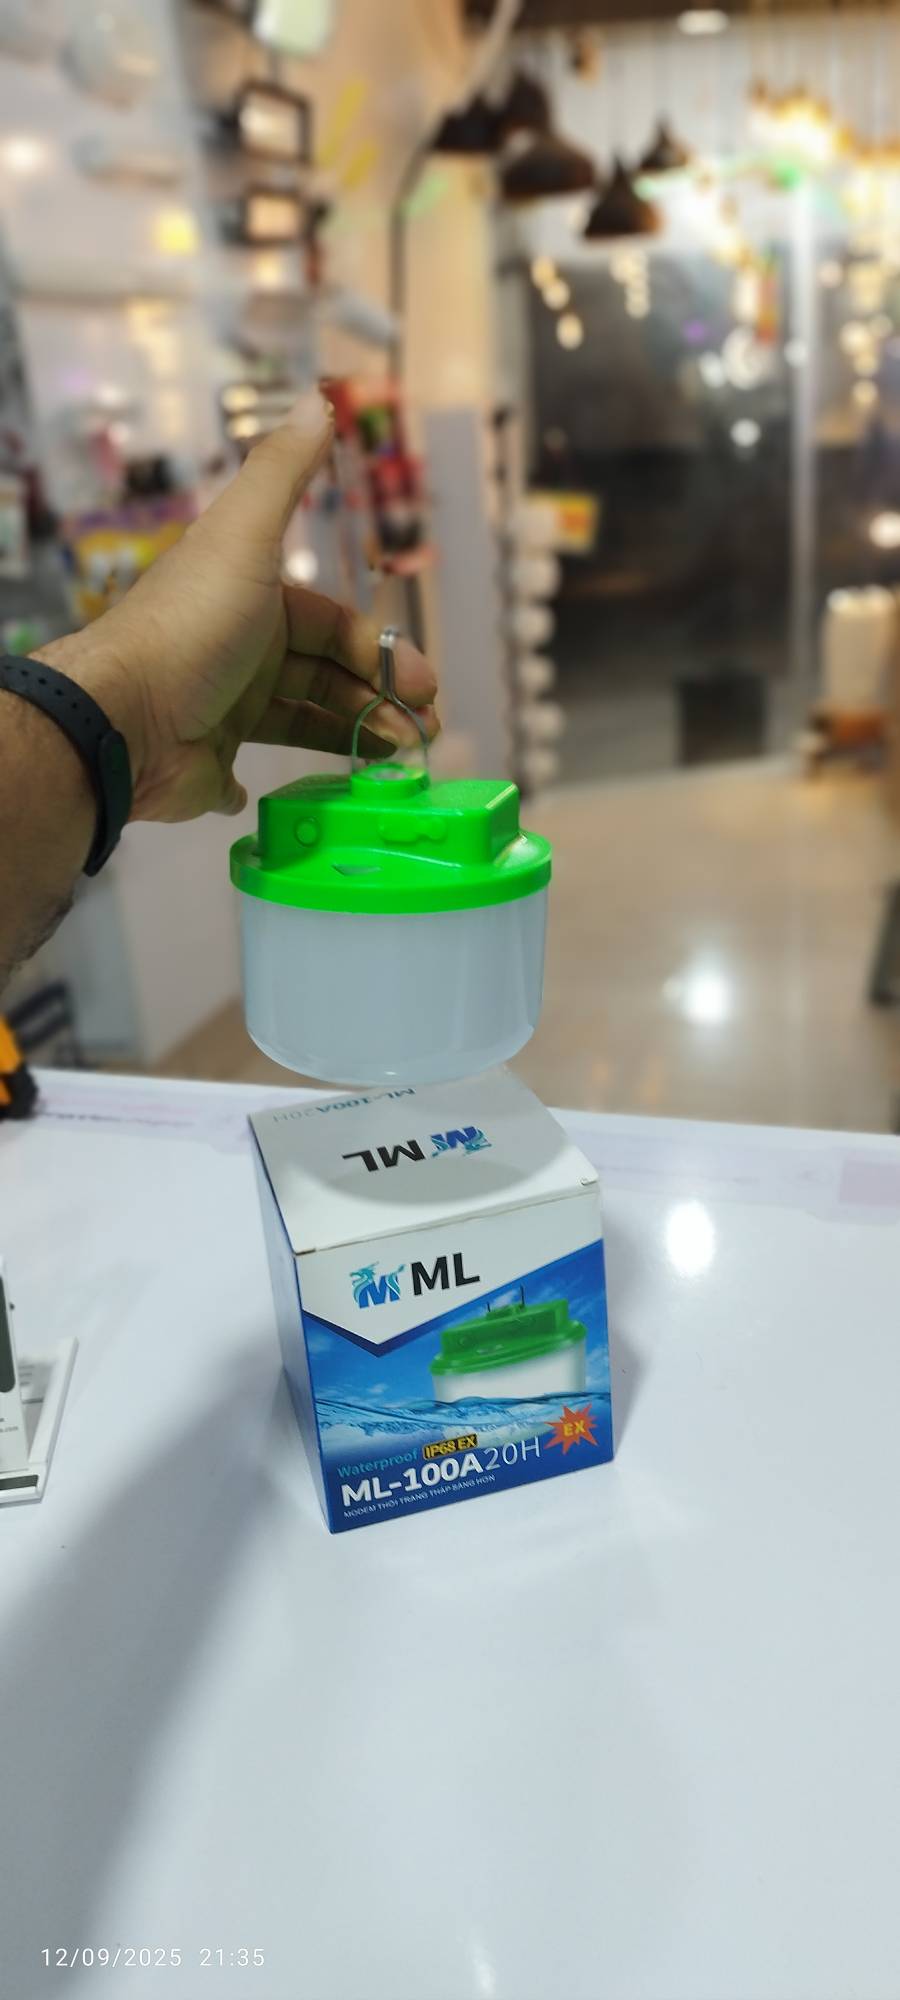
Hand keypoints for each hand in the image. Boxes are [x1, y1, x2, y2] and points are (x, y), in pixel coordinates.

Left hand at [38, 391, 437, 821]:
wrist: (123, 718)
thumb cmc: (192, 627)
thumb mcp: (244, 537)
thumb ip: (283, 473)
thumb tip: (319, 399)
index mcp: (251, 600)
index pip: (330, 626)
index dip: (378, 651)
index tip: (421, 686)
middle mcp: (238, 651)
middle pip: (324, 673)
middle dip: (378, 698)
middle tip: (423, 729)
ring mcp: (222, 710)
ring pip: (303, 722)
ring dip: (353, 736)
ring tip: (398, 759)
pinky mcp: (207, 764)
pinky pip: (248, 774)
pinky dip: (279, 780)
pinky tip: (311, 788)